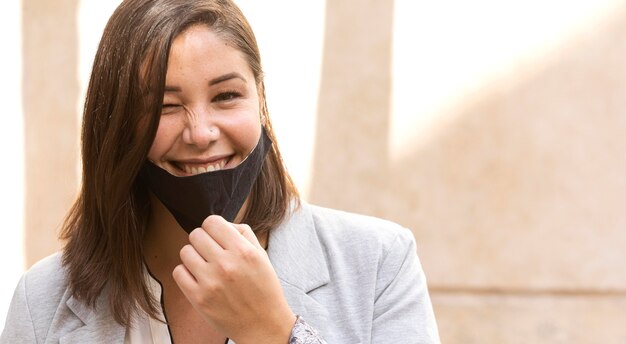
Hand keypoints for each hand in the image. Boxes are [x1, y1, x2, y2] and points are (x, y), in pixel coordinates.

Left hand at [173, 215, 295, 343]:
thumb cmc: (263, 288)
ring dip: (193, 256)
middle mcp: (226, 264)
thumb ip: (242, 233)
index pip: (211, 221)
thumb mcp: (261, 255)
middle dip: (203, 241)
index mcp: (243, 251)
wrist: (263, 324)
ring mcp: (210, 282)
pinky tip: (199, 278)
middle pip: (195, 234)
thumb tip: (221, 224)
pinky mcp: (198, 298)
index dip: (213, 227)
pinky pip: (178, 272)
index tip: (216, 236)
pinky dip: (186, 273)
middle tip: (211, 252)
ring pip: (185, 251)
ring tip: (205, 265)